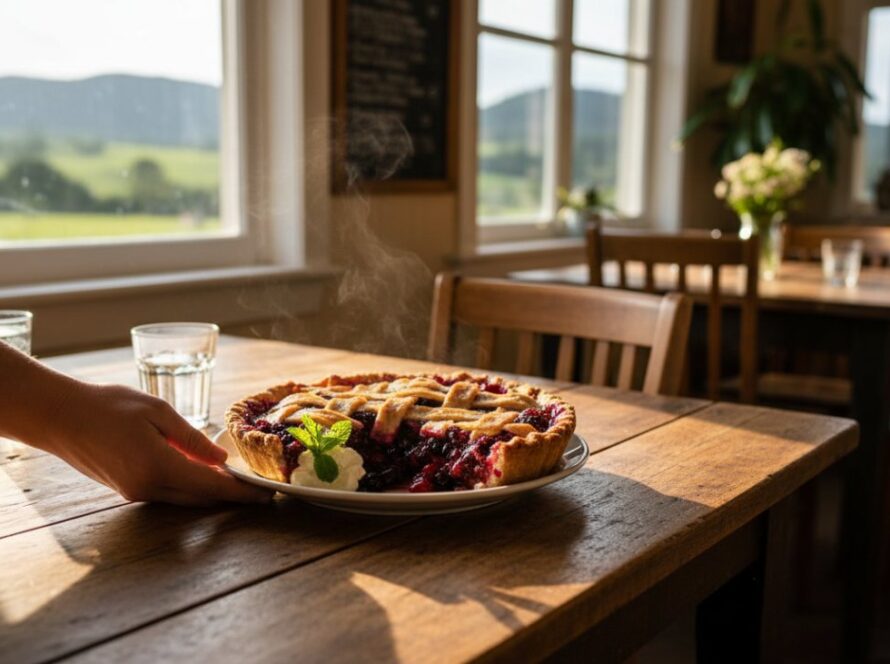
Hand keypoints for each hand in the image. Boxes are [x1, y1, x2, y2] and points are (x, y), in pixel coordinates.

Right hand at [45, 383, 271, 506]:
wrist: (60, 417)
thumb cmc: (109, 406)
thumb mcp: (157, 412)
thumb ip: (192, 439)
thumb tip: (221, 460)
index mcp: (159, 467)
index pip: (212, 487)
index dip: (242, 492)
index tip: (267, 495)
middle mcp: (148, 488)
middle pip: (201, 498)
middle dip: (232, 495)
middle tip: (259, 489)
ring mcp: (135, 492)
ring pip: (185, 498)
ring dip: (211, 491)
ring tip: (238, 481)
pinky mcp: (128, 490)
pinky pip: (168, 493)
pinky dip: (190, 486)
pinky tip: (203, 473)